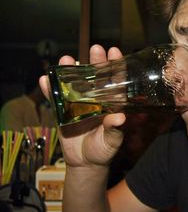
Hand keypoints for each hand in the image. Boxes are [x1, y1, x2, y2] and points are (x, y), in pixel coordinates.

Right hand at [39, 45, 125, 167]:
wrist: (86, 163)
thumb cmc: (103, 151)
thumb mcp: (111, 142)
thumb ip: (114, 130)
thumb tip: (119, 118)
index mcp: (111, 105)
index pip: (116, 83)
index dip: (116, 67)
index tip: (114, 52)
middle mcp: (97, 101)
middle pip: (96, 78)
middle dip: (96, 62)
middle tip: (95, 48)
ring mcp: (79, 105)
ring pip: (75, 84)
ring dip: (70, 71)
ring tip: (67, 59)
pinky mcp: (64, 112)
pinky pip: (55, 99)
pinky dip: (50, 90)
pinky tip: (45, 79)